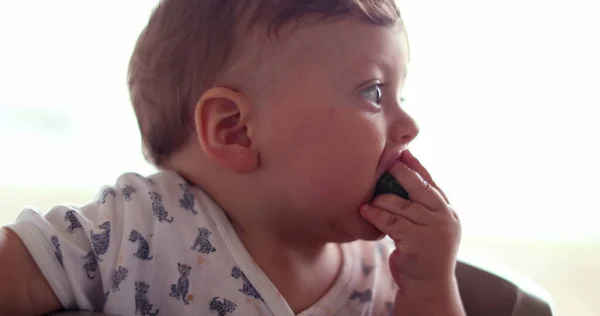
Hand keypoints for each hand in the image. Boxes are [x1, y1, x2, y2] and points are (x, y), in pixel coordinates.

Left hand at [360, 150, 462, 314]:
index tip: (403, 152)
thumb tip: (403, 177)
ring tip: (369, 197)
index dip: (416, 167)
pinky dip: (375, 214)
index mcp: (447, 212)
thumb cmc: (422, 255)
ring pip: (401, 204)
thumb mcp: (428, 228)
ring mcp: (433, 230)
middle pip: (418, 187)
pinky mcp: (417, 242)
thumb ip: (422, 207)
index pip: (431, 183)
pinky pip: (391, 221)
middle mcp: (444, 218)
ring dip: (381, 199)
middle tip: (384, 163)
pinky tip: (364, 210)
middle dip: (399, 173)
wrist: (428, 287)